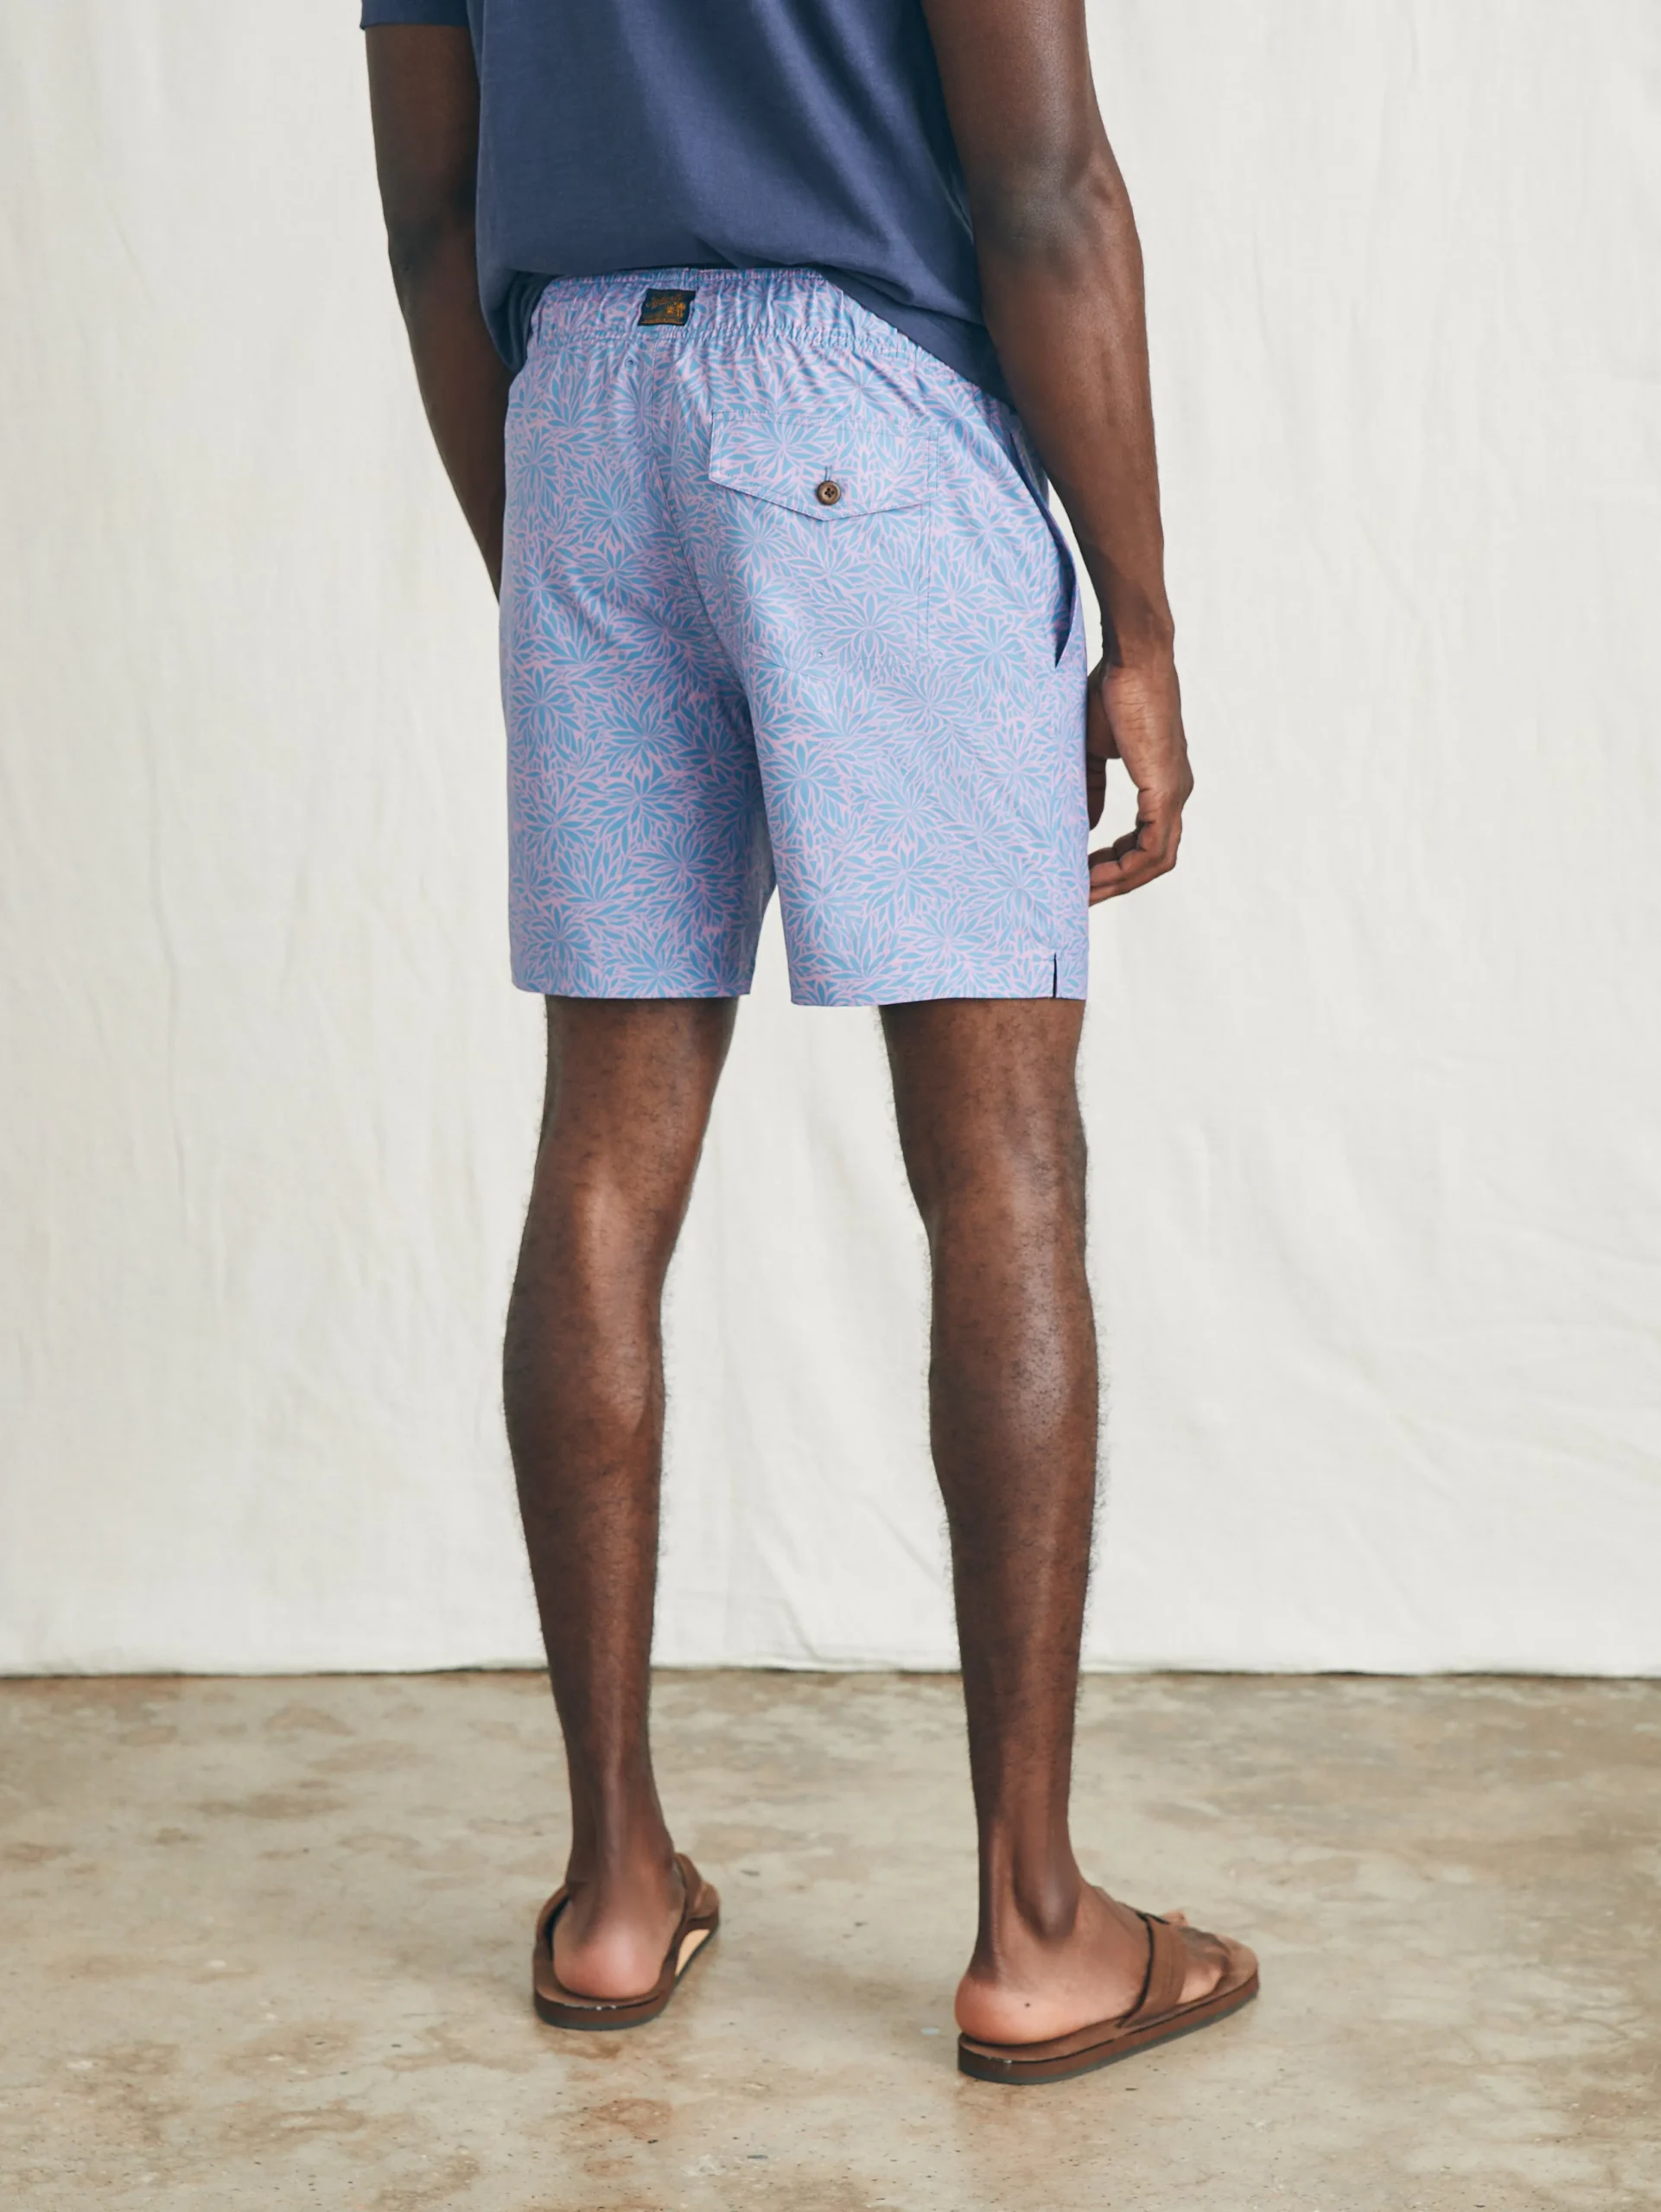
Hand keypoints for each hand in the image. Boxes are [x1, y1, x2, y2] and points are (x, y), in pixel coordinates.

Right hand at [1085, 654, 1192, 901]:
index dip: (1116, 862)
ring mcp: (1174, 793)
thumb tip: (1090, 826)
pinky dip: (1125, 867)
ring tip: (1083, 893)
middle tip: (1080, 895)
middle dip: (1117, 881)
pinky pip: (1152, 848)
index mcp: (1162, 782)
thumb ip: (1093, 788)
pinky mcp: (1166, 791)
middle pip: (1154, 859)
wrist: (1133, 659)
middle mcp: (1175, 792)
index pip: (1147, 839)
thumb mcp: (1094, 749)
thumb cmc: (1111, 690)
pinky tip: (1094, 874)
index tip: (1083, 873)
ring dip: (1119, 881)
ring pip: (1155, 861)